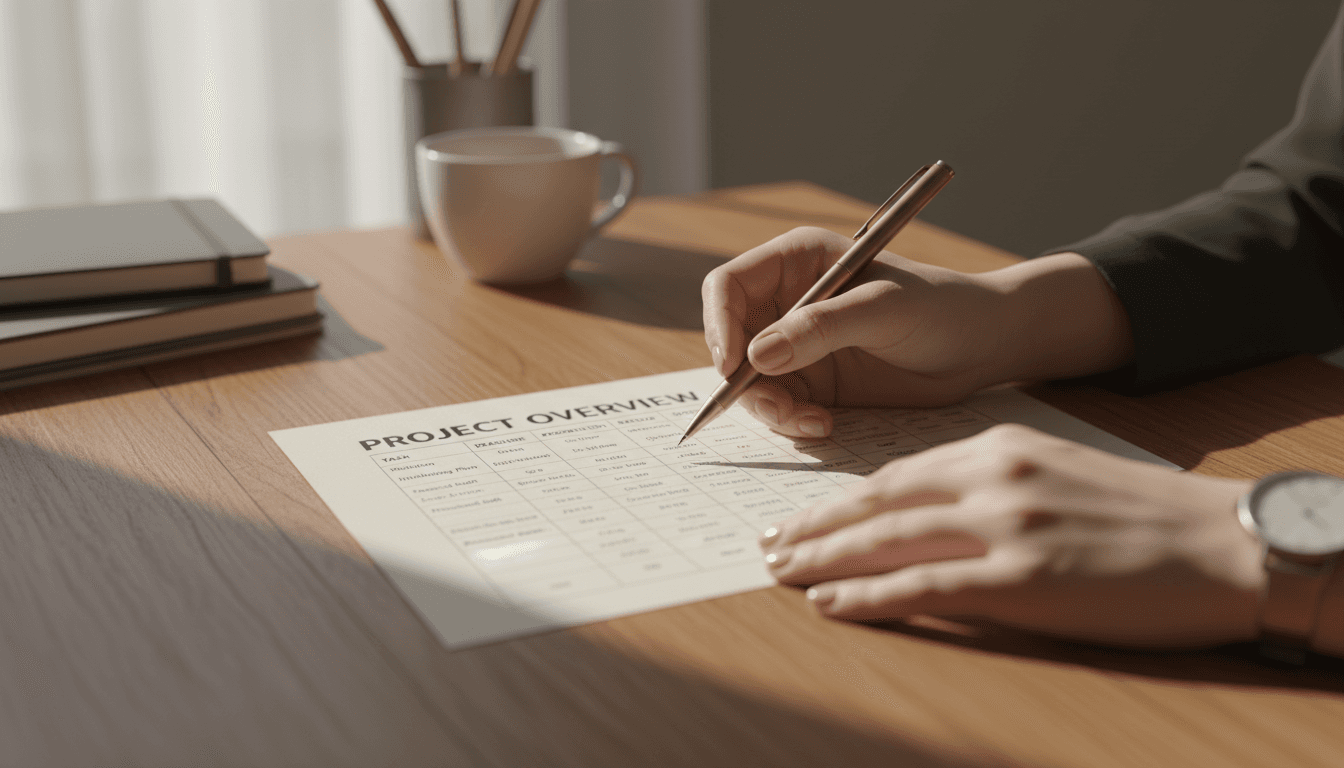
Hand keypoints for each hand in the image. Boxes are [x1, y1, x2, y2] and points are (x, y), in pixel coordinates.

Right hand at [701, 227, 1132, 436]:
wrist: (983, 346)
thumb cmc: (941, 307)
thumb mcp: (884, 309)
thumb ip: (822, 328)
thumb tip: (757, 356)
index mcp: (796, 261)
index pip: (728, 287)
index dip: (720, 325)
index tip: (734, 366)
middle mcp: (786, 301)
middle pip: (730, 341)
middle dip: (743, 380)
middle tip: (778, 410)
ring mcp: (796, 345)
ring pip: (749, 382)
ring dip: (769, 408)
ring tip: (810, 423)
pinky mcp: (812, 383)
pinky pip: (778, 407)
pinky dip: (791, 422)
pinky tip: (825, 427)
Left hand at [759, 424, 1264, 648]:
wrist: (1225, 541)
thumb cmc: (1147, 514)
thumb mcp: (1060, 470)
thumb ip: (995, 481)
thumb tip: (935, 509)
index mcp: (1001, 445)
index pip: (897, 474)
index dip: (841, 499)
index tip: (803, 515)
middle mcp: (992, 477)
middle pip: (878, 503)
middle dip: (814, 525)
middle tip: (767, 544)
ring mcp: (1004, 527)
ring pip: (887, 541)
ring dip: (823, 558)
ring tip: (779, 572)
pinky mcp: (1021, 579)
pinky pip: (922, 587)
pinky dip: (867, 596)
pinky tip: (830, 604)